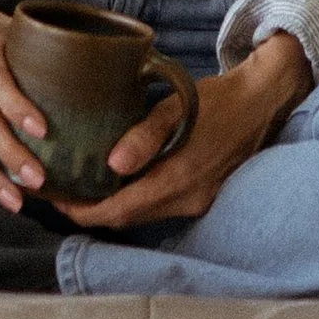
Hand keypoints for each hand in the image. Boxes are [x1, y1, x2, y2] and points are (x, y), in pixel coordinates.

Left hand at [47, 32, 312, 231]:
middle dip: (92, 212)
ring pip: (145, 215)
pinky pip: (161, 208)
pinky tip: (120, 184)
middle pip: (129, 219)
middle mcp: (189, 199)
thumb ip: (146, 136)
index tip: (56, 200)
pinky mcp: (204, 197)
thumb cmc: (218, 99)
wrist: (262, 102)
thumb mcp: (179, 107)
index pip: (121, 211)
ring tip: (83, 188)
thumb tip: (113, 164)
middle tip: (61, 194)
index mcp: (180, 178)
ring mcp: (199, 202)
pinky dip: (136, 202)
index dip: (84, 212)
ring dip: (113, 209)